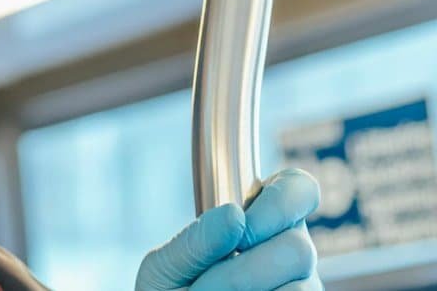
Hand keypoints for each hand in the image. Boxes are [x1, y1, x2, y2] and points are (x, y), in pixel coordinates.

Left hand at [135, 169, 321, 289]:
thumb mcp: (168, 263)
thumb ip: (197, 240)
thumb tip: (235, 215)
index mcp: (262, 218)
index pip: (299, 188)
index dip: (280, 202)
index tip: (240, 223)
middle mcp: (290, 249)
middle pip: (299, 247)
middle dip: (243, 270)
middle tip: (205, 283)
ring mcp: (301, 284)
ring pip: (299, 287)